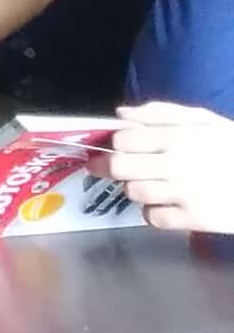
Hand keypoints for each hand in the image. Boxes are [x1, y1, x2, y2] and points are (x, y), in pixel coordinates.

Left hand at [109, 102, 233, 233]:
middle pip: (120, 167)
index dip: (115, 141)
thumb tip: (121, 115)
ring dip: (133, 187)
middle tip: (115, 165)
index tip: (118, 144)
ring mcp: (184, 194)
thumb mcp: (203, 119)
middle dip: (111, 165)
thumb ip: (160, 113)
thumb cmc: (232, 147)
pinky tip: (164, 201)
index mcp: (178, 136)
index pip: (124, 139)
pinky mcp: (193, 219)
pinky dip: (152, 211)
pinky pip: (153, 217)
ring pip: (133, 192)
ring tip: (147, 181)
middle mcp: (177, 165)